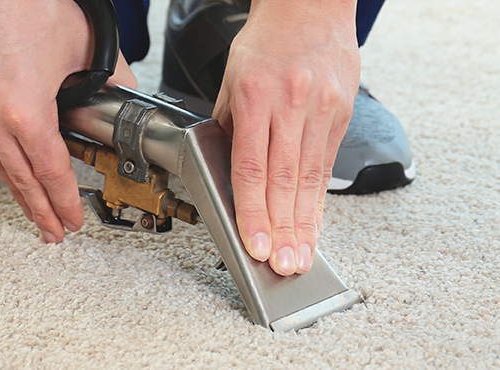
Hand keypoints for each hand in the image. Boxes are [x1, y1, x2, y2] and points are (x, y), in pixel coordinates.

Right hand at [0, 0, 136, 242]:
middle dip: (39, 210)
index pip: (50, 173)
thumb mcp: (84, 44)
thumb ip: (111, 80)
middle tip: (51, 231)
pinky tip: (2, 163)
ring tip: (30, 206)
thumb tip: (123, 97)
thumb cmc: (24, 2)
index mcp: (23, 112)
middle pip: (19, 179)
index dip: (63, 202)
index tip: (70, 220)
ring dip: (14, 188)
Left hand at [213, 0, 359, 274]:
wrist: (308, 9)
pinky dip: (317, 200)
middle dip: (282, 229)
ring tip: (300, 256)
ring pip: (309, 178)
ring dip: (304, 224)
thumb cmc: (264, 44)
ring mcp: (321, 110)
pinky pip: (324, 165)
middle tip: (282, 265)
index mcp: (256, 96)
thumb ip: (230, 127)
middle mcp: (291, 105)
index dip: (253, 211)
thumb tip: (228, 173)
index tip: (255, 244)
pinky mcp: (339, 114)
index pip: (252, 167)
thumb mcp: (232, 80)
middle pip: (284, 180)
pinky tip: (312, 224)